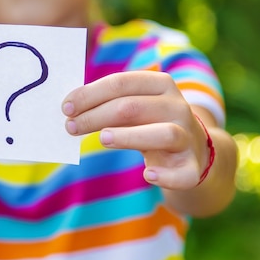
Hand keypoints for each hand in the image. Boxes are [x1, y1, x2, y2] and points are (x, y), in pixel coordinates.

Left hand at [62, 71, 210, 189]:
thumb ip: (108, 104)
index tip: (66, 107)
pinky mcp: (193, 166)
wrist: (192, 151)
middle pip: (133, 107)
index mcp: (161, 84)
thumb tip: (69, 108)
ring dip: (129, 136)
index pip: (121, 82)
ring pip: (163, 133)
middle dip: (96, 116)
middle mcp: (178, 106)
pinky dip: (167, 176)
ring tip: (102, 139)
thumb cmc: (150, 124)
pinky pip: (184, 173)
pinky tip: (148, 175)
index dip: (90, 94)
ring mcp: (188, 136)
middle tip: (71, 127)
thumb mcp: (134, 108)